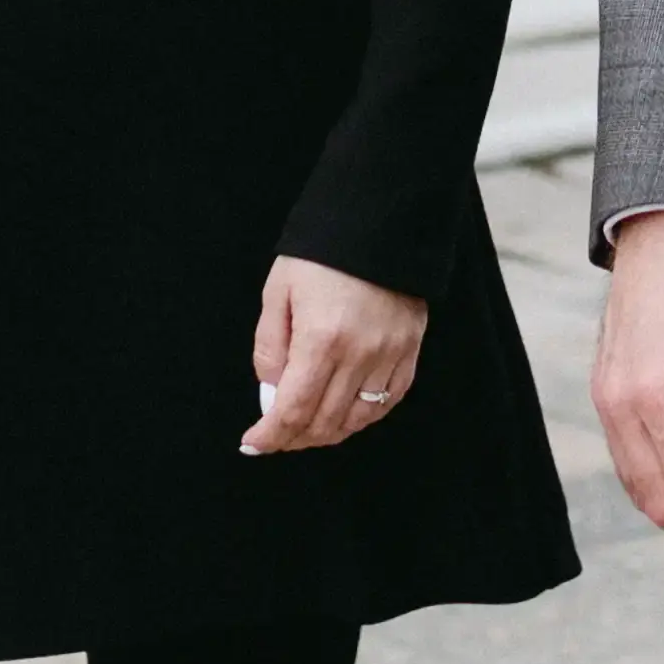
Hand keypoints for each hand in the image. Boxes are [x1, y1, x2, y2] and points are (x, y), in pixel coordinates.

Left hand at [244, 256, 427, 455]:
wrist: (378, 219)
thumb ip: (270, 346)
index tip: (253, 443)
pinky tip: (345, 414)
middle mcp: (359, 354)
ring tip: (307, 430)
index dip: (270, 436)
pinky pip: (389, 400)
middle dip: (294, 439)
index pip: (293, 410)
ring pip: (357, 419)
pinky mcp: (410, 348)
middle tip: (276, 437)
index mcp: (321, 339)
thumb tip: (272, 391)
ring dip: (328, 433)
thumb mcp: (279, 292)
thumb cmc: (321, 253)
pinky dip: (364, 416)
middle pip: (324, 422)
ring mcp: (390, 354)